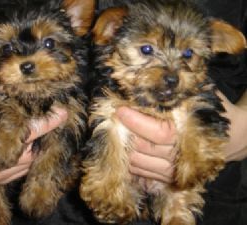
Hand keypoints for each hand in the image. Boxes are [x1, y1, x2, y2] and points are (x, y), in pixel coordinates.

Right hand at [0, 78, 67, 183]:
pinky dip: (31, 157)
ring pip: (29, 163)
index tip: (63, 113)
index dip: (48, 121)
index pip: (27, 131)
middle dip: (47, 136)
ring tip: (47, 132)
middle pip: (32, 152)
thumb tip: (24, 72)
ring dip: (40, 147)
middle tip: (57, 121)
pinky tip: (35, 144)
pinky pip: (22, 170)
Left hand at [116, 91, 246, 183]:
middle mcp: (181, 157)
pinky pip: (143, 174)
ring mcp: (176, 172)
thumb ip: (179, 92)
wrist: (237, 136)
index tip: (120, 109)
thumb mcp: (202, 96)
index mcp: (189, 134)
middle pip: (144, 148)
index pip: (157, 131)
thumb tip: (149, 83)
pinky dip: (130, 163)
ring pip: (140, 164)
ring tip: (117, 134)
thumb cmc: (216, 111)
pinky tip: (125, 150)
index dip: (136, 121)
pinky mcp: (171, 179)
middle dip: (124, 133)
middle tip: (113, 120)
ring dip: (124, 149)